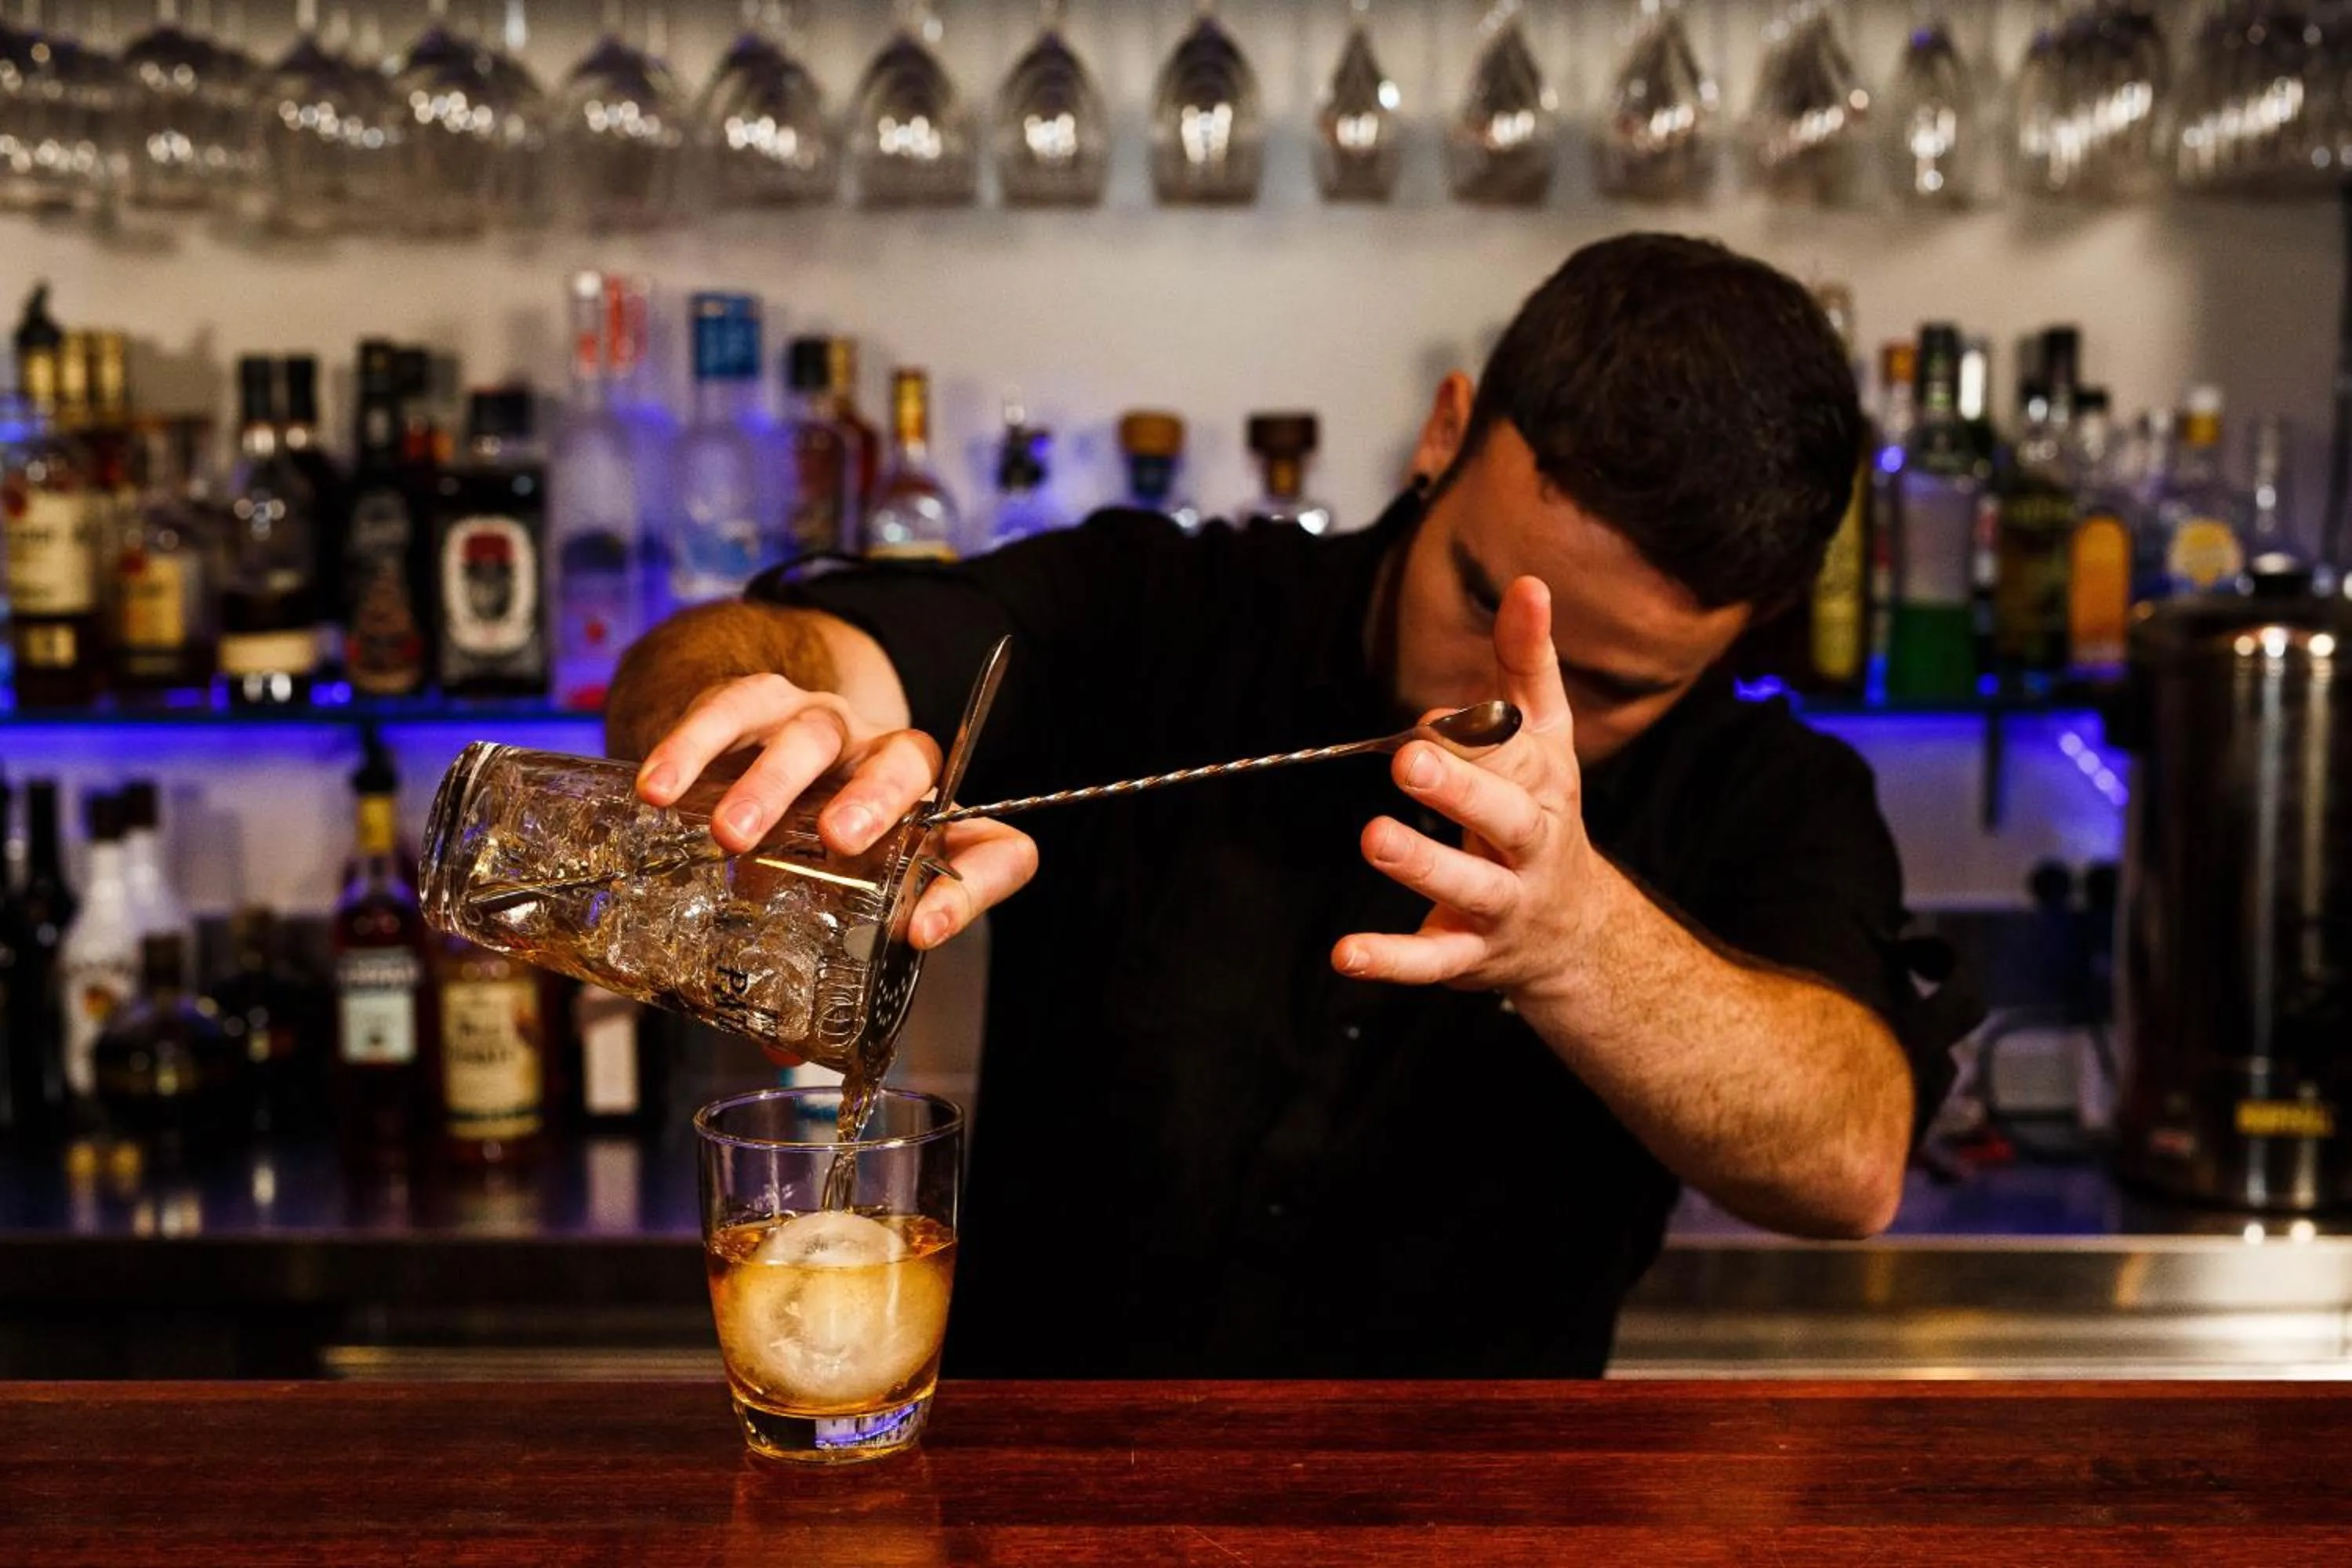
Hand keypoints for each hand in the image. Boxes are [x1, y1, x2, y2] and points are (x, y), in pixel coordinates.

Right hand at [634, 672, 1038, 956]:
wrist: (748, 752)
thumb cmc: (803, 848)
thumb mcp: (819, 907)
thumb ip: (811, 971)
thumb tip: (783, 1050)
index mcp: (925, 827)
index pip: (991, 847)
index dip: (973, 887)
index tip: (922, 930)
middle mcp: (886, 765)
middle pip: (908, 761)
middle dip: (876, 799)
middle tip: (836, 842)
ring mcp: (825, 724)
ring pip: (817, 733)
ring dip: (774, 782)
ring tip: (731, 834)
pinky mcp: (758, 700)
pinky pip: (733, 708)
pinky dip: (695, 746)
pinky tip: (660, 790)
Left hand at [1332, 577, 1611, 996]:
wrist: (1576, 933)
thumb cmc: (1541, 813)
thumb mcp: (1544, 739)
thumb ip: (1527, 665)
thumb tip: (1529, 584)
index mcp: (1544, 785)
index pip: (1517, 751)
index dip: (1477, 734)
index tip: (1433, 716)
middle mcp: (1530, 845)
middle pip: (1504, 816)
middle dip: (1461, 786)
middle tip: (1410, 758)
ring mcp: (1502, 904)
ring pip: (1469, 886)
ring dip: (1423, 863)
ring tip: (1376, 838)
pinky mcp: (1469, 954)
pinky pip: (1431, 961)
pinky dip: (1391, 960)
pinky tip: (1346, 954)